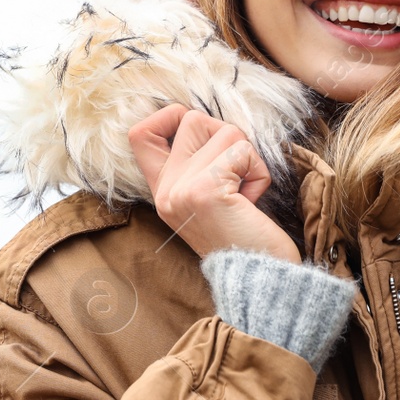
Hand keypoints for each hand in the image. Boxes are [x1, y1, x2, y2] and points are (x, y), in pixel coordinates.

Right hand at [127, 103, 300, 262]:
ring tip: (246, 191)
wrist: (259, 282)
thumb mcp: (209, 202)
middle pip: (190, 118)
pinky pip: (242, 150)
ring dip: (247, 156)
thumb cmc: (245, 240)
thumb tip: (214, 126)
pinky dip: (258, 172)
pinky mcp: (204, 190)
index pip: (140, 133)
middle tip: (235, 174)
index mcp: (163, 192)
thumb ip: (199, 167)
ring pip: (222, 130)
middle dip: (226, 137)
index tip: (202, 139)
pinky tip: (252, 200)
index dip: (169, 117)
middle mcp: (166, 189)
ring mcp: (181, 189)